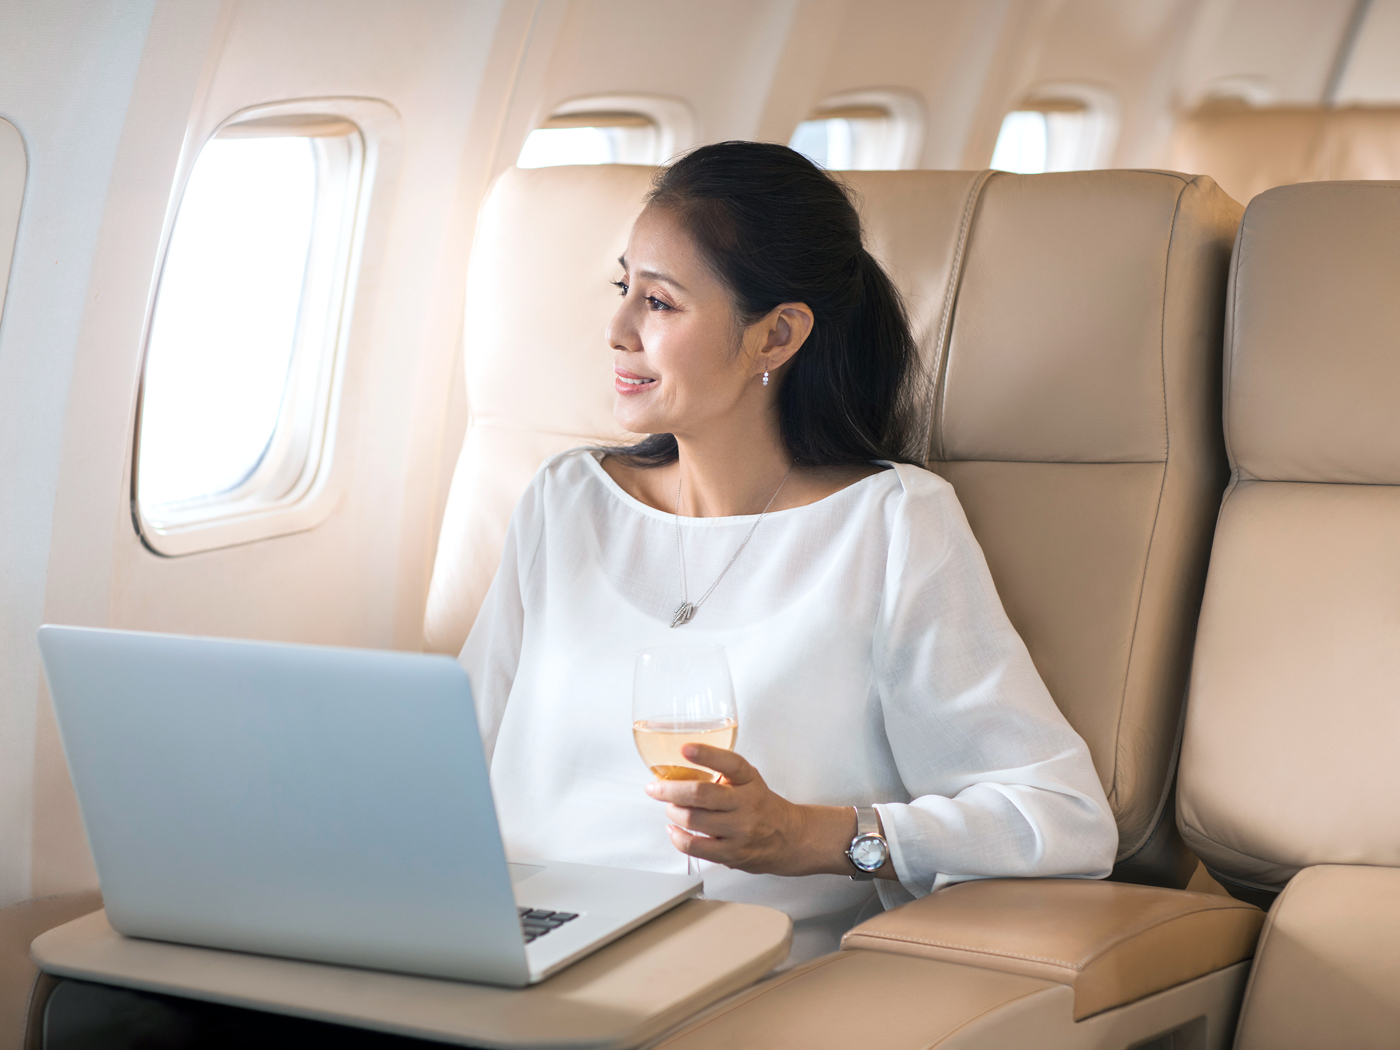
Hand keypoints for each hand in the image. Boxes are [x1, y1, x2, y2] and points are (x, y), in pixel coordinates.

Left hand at [643, 744, 893, 877]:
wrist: (792, 838)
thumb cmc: (762, 805)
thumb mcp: (749, 781)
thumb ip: (722, 774)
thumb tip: (678, 770)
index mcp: (750, 780)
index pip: (729, 763)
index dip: (706, 754)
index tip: (685, 748)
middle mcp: (747, 803)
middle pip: (701, 795)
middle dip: (670, 790)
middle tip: (655, 788)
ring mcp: (740, 830)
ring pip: (694, 821)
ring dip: (673, 812)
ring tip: (669, 807)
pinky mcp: (733, 853)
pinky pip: (696, 846)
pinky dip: (677, 837)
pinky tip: (673, 830)